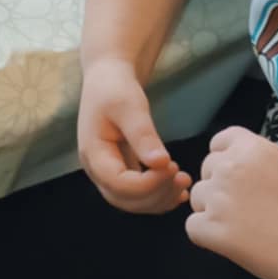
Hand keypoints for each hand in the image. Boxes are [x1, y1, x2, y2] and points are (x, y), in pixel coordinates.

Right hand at [78, 59, 189, 213]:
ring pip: (132, 201)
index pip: (119, 185)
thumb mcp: (129, 105)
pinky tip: (178, 190)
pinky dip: (158, 195)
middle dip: (156, 195)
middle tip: (183, 177)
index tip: (172, 166)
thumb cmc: (115, 86)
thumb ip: (143, 135)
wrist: (108, 76)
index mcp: (93, 153)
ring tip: (184, 182)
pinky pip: (138, 193)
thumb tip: (161, 164)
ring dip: (159, 198)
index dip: (148, 184)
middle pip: (125, 200)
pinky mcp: (121, 169)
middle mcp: (97, 168)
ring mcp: (108, 171)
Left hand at [186, 125, 277, 278]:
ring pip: (198, 199)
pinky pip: (193, 227)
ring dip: (213, 213)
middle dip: (221, 188)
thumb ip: (260, 165)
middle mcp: (230, 166)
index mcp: (253, 147)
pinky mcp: (213, 229)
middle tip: (248, 211)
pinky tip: (234, 245)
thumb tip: (241, 171)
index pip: (218, 143)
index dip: (226, 161)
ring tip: (246, 230)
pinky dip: (208, 238)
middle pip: (206, 171)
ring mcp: (219, 197)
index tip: (241, 180)